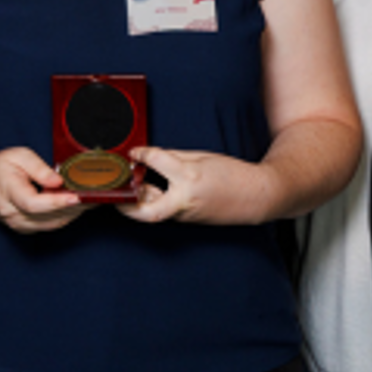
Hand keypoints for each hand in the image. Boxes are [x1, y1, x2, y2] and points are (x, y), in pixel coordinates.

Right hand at [0, 147, 86, 232]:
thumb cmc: (0, 168)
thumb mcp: (17, 156)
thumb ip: (38, 168)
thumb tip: (58, 181)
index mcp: (8, 193)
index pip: (34, 203)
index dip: (57, 202)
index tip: (76, 196)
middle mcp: (13, 215)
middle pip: (48, 217)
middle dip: (75, 207)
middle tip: (96, 195)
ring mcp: (19, 225)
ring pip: (53, 224)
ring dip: (74, 213)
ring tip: (92, 199)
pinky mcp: (27, 228)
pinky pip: (51, 225)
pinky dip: (67, 216)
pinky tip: (79, 205)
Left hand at [118, 146, 266, 224]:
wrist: (255, 197)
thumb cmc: (233, 174)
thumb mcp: (202, 157)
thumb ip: (174, 158)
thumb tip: (152, 158)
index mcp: (190, 178)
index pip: (157, 162)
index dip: (142, 154)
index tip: (134, 151)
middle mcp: (185, 200)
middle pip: (147, 211)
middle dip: (126, 205)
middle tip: (115, 191)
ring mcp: (185, 214)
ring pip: (153, 211)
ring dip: (139, 199)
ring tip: (133, 183)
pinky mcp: (187, 220)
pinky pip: (165, 210)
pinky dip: (154, 200)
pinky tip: (151, 189)